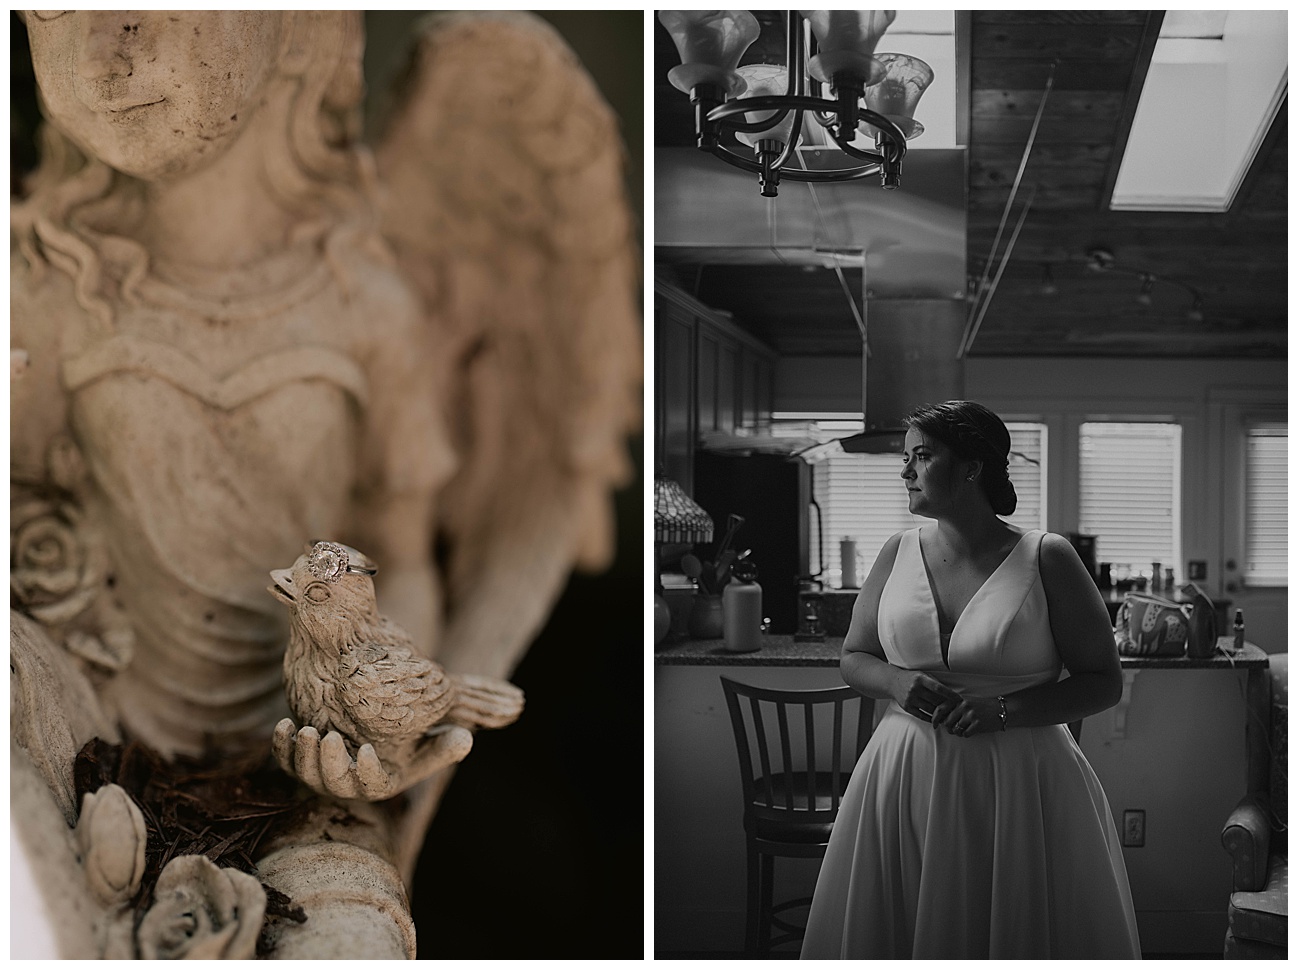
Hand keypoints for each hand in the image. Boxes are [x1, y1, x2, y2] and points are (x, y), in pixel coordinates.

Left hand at [272, 719, 473, 800]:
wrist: (374, 728)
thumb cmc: (404, 738)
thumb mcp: (427, 741)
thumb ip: (444, 743)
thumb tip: (465, 739)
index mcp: (378, 784)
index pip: (371, 786)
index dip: (366, 773)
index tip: (368, 751)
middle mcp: (347, 785)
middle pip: (333, 784)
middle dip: (328, 764)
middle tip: (329, 738)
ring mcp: (320, 774)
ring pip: (306, 773)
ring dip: (303, 755)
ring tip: (307, 730)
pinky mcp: (300, 759)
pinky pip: (284, 761)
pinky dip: (281, 746)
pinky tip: (285, 725)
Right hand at [889, 669, 962, 723]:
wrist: (892, 682)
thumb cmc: (912, 678)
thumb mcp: (922, 675)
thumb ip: (934, 683)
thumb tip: (951, 694)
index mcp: (920, 679)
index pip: (938, 688)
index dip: (950, 694)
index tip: (959, 699)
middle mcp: (914, 689)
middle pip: (935, 700)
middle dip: (947, 706)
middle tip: (956, 710)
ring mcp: (910, 699)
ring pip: (930, 710)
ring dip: (940, 714)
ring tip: (949, 716)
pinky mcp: (907, 707)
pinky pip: (922, 716)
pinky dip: (931, 718)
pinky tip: (936, 719)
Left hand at [933, 695, 1002, 736]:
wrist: (1001, 710)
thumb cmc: (981, 708)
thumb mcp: (966, 702)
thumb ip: (954, 708)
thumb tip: (940, 720)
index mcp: (959, 699)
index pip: (940, 708)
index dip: (934, 718)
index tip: (934, 725)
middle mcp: (963, 705)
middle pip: (947, 722)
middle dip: (949, 728)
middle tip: (955, 729)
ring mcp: (971, 714)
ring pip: (955, 729)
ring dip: (958, 732)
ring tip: (965, 729)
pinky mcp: (978, 723)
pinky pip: (965, 734)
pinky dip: (967, 734)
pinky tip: (972, 730)